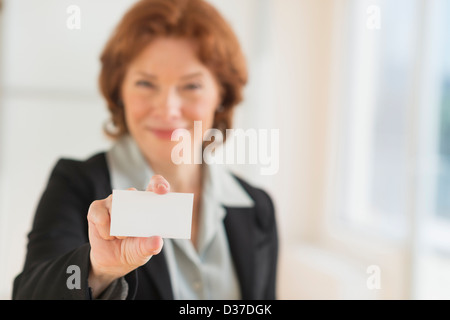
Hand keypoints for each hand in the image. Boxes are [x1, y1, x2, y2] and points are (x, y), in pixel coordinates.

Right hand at [87, 175, 169, 297]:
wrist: (112, 262)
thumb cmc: (134, 250)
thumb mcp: (145, 250)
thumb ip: (151, 245)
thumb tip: (157, 241)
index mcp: (147, 203)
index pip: (155, 185)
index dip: (159, 183)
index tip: (163, 190)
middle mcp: (130, 199)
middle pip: (132, 192)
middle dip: (135, 207)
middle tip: (134, 229)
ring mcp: (113, 202)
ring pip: (115, 205)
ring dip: (119, 224)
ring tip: (121, 237)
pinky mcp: (97, 208)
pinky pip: (101, 216)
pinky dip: (106, 230)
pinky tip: (109, 236)